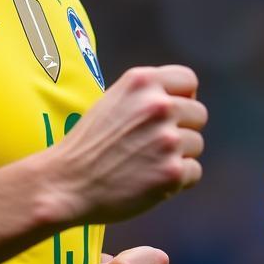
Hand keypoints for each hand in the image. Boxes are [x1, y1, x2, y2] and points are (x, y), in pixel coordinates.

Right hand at [52, 66, 206, 225]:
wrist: (65, 183)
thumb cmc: (89, 144)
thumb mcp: (114, 100)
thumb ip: (148, 95)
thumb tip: (183, 101)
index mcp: (143, 81)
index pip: (188, 80)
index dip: (183, 98)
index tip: (169, 114)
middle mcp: (158, 105)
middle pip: (198, 114)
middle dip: (182, 129)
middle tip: (154, 144)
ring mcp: (167, 139)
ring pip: (196, 144)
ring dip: (178, 156)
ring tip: (147, 163)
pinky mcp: (171, 172)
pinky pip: (194, 172)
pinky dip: (177, 181)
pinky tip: (151, 180)